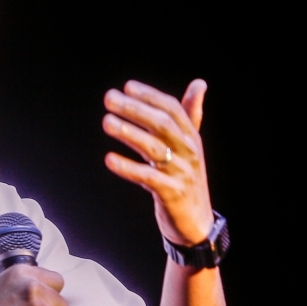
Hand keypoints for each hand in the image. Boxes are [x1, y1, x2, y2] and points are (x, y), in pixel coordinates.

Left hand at [102, 79, 214, 245]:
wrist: (196, 222)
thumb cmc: (185, 177)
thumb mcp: (189, 145)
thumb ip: (190, 114)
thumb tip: (200, 83)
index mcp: (191, 137)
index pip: (172, 109)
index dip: (150, 96)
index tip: (127, 86)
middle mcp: (189, 152)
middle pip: (162, 125)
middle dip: (135, 109)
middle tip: (109, 98)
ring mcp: (181, 173)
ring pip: (154, 148)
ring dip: (129, 133)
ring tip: (106, 122)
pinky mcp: (171, 194)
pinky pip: (147, 178)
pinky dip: (128, 167)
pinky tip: (109, 159)